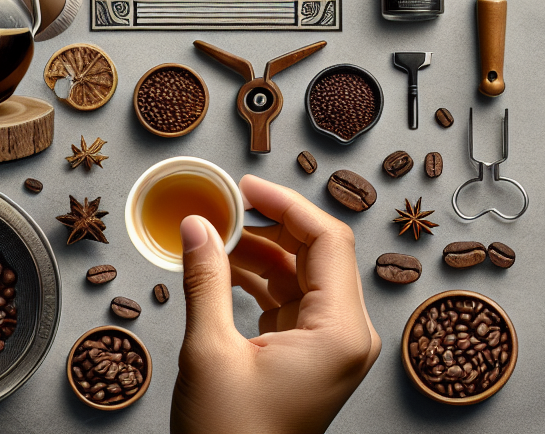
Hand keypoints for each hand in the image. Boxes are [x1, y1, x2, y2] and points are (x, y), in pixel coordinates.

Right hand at [170, 175, 380, 433]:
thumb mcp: (209, 349)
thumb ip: (205, 278)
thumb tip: (197, 225)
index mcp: (340, 332)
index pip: (326, 240)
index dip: (285, 203)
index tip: (245, 185)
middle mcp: (347, 337)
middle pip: (316, 254)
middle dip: (267, 225)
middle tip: (220, 207)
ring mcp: (330, 348)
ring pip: (299, 275)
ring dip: (257, 251)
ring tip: (211, 236)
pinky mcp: (309, 358)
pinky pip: (287, 301)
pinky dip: (256, 280)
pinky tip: (219, 268)